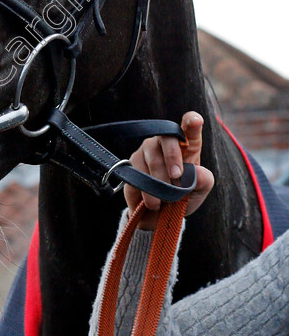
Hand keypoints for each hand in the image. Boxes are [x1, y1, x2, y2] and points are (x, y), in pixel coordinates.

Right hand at [124, 111, 214, 229]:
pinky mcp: (131, 164)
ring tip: (165, 200)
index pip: (189, 127)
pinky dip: (147, 192)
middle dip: (172, 157)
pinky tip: (153, 202)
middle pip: (166, 138)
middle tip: (177, 178)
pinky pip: (138, 174)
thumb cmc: (184, 195)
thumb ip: (204, 180)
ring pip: (152, 159)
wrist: (161, 215)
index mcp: (186, 144)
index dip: (191, 122)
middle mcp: (164, 142)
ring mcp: (146, 151)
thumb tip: (198, 173)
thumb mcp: (200, 190)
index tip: (196, 120)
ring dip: (161, 183)